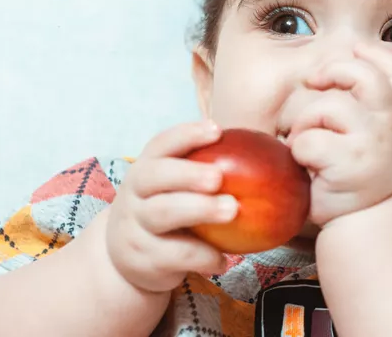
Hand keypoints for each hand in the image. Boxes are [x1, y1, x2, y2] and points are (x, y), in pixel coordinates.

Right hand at [105, 121, 237, 292]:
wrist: (126, 261)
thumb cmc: (166, 215)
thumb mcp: (172, 192)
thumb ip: (203, 174)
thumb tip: (265, 156)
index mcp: (145, 169)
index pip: (160, 144)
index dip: (187, 135)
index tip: (217, 130)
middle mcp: (134, 194)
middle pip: (154, 176)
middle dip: (188, 173)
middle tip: (218, 177)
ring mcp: (135, 227)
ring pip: (162, 213)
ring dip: (199, 209)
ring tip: (232, 210)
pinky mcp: (143, 259)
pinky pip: (174, 255)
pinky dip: (203, 255)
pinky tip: (222, 260)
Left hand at [287, 44, 391, 226]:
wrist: (363, 226)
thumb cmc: (354, 180)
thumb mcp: (366, 141)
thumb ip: (359, 110)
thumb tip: (321, 74)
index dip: (376, 55)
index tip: (356, 48)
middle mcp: (389, 125)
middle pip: (362, 75)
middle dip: (331, 70)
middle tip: (313, 82)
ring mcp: (372, 142)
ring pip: (324, 107)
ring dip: (303, 125)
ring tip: (304, 147)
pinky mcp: (349, 162)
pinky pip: (307, 142)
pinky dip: (296, 154)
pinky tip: (305, 170)